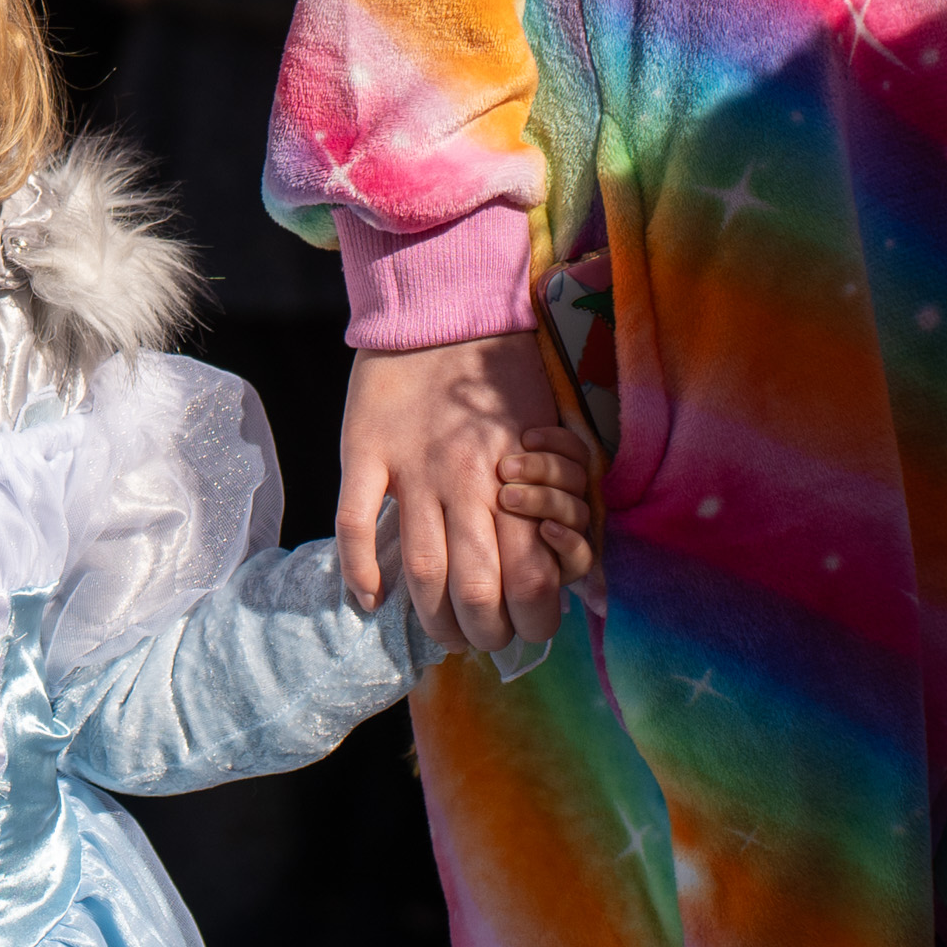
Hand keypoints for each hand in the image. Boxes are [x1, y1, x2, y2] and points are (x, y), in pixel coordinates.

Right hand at [340, 330, 582, 655]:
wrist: (444, 308)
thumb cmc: (506, 378)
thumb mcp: (553, 437)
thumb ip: (563, 505)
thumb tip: (591, 582)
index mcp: (518, 480)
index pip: (531, 579)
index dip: (532, 621)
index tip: (529, 629)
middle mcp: (467, 483)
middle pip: (476, 589)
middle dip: (483, 633)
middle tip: (483, 638)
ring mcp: (411, 471)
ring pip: (420, 570)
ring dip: (430, 617)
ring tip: (439, 631)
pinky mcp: (364, 454)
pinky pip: (355, 525)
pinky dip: (361, 572)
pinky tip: (370, 600)